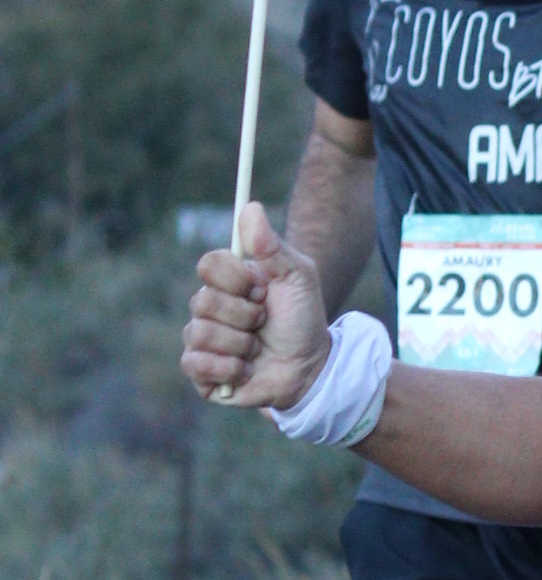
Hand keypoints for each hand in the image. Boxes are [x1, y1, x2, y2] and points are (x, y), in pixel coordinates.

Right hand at [182, 203, 331, 413]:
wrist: (309, 368)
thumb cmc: (303, 320)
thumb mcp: (297, 277)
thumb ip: (271, 245)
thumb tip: (249, 207)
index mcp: (228, 282)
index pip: (207, 264)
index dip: (235, 280)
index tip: (263, 290)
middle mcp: (209, 308)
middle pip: (202, 301)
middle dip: (244, 316)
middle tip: (264, 321)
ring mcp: (202, 339)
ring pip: (199, 333)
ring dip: (240, 344)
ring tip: (258, 349)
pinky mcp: (200, 372)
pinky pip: (194, 363)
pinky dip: (227, 369)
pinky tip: (245, 370)